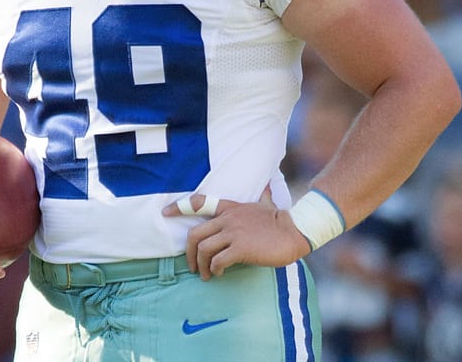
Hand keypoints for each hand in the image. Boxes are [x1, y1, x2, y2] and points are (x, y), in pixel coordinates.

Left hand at [163, 187, 310, 280]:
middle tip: (192, 266)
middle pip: (195, 234)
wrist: (296, 230)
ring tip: (207, 275)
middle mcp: (228, 219)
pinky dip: (215, 269)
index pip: (199, 203)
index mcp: (231, 208)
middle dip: (189, 253)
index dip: (179, 207)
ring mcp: (233, 233)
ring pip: (204, 250)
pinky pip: (218, 261)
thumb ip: (262, 196)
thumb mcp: (266, 203)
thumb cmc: (282, 220)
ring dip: (201, 266)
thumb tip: (268, 186)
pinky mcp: (241, 248)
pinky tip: (220, 273)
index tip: (165, 213)